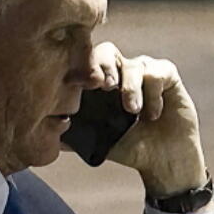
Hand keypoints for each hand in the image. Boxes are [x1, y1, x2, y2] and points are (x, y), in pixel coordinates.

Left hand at [89, 42, 206, 197]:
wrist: (164, 162)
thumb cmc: (131, 148)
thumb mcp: (99, 142)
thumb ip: (75, 135)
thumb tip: (46, 131)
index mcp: (101, 84)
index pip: (86, 62)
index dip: (82, 68)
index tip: (82, 85)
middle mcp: (121, 72)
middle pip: (106, 51)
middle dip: (102, 66)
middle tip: (104, 87)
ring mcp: (144, 71)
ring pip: (132, 65)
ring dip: (130, 88)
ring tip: (133, 112)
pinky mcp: (167, 75)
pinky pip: (156, 73)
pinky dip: (152, 93)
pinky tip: (154, 114)